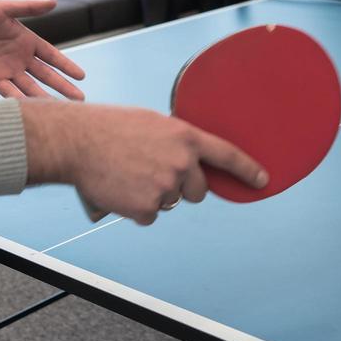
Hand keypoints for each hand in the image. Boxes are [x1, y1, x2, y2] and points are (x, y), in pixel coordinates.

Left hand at [0, 0, 85, 99]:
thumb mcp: (4, 9)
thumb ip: (28, 8)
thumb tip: (54, 2)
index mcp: (26, 40)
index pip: (51, 56)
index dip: (66, 65)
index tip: (82, 75)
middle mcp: (20, 57)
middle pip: (46, 75)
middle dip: (63, 86)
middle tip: (80, 100)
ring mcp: (7, 70)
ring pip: (31, 87)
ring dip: (45, 97)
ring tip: (60, 109)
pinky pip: (9, 91)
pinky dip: (20, 99)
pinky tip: (32, 108)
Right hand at [21, 101, 267, 224]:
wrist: (78, 141)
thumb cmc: (110, 127)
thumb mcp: (152, 124)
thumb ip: (175, 142)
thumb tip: (186, 163)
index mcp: (185, 136)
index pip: (227, 156)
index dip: (248, 170)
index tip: (262, 180)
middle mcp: (181, 163)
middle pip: (198, 190)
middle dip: (182, 187)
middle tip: (153, 173)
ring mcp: (165, 187)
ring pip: (170, 202)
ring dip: (153, 195)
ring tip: (128, 174)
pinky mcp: (147, 208)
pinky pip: (149, 216)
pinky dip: (135, 208)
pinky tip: (120, 189)